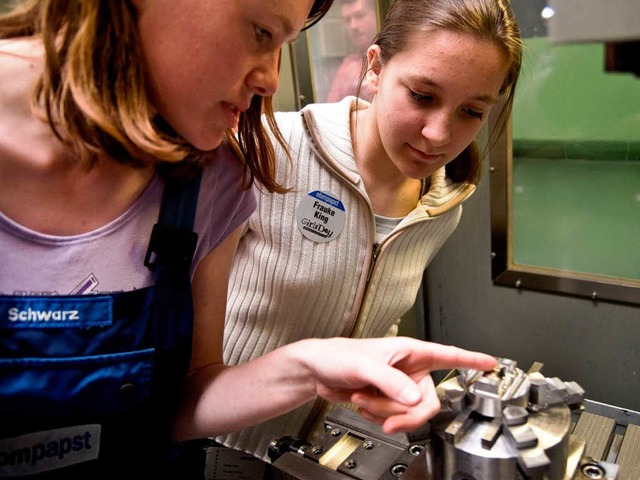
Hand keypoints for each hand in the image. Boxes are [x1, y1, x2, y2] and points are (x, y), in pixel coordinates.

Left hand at [300, 336, 496, 433]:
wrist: (318, 372)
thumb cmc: (338, 356)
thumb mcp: (366, 365)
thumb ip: (392, 382)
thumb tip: (415, 397)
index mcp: (410, 351)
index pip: (448, 355)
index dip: (472, 360)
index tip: (492, 363)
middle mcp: (409, 370)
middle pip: (427, 401)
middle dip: (403, 410)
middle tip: (384, 414)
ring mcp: (399, 387)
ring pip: (409, 412)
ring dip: (383, 411)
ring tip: (363, 396)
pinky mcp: (387, 401)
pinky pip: (394, 418)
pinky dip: (377, 416)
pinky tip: (362, 403)